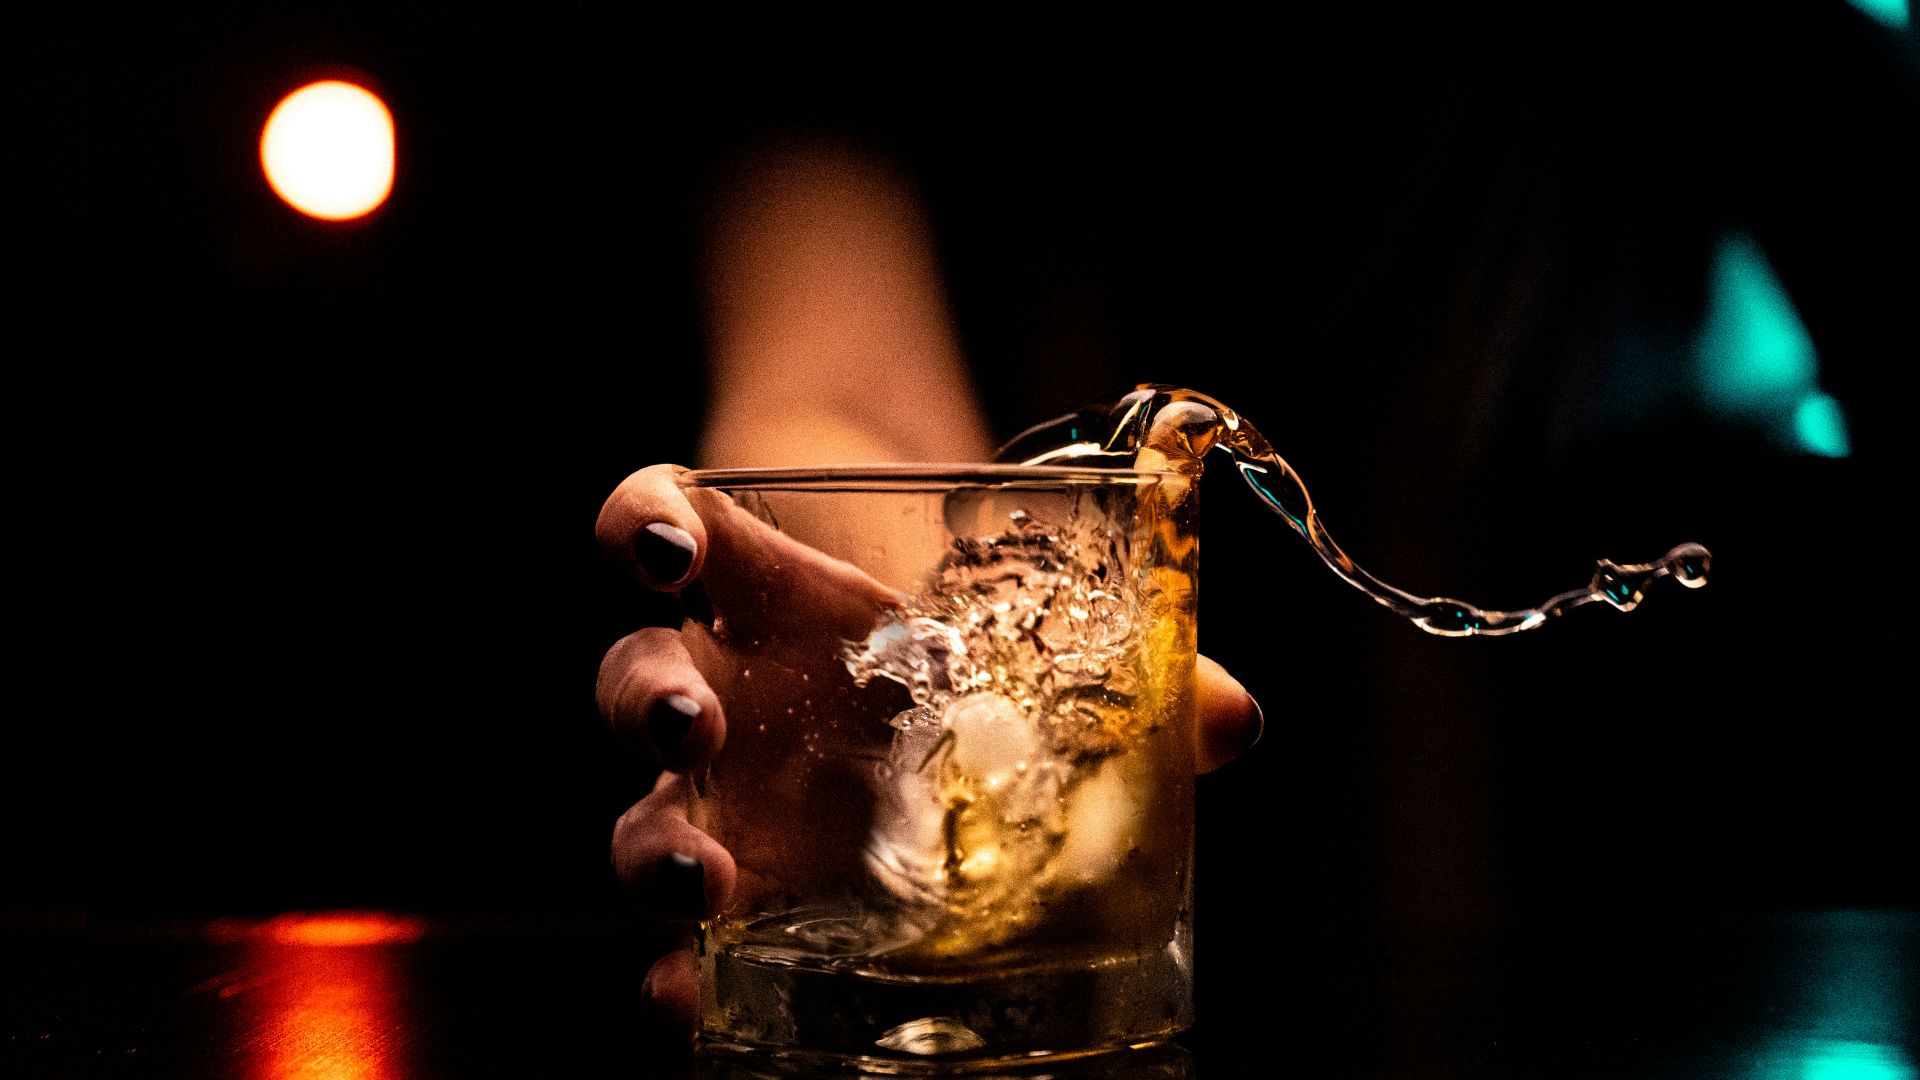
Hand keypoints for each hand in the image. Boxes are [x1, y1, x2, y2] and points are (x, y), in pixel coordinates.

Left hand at [596, 464, 1265, 1038]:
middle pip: (660, 825)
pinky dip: (642, 527)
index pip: (727, 928)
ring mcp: (717, 643)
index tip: (682, 1002)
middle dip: (666, 862)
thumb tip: (1235, 723)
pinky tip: (670, 541)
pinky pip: (640, 527)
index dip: (690, 981)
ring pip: (642, 693)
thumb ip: (1143, 721)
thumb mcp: (1071, 684)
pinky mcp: (708, 538)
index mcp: (817, 826)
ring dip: (653, 711)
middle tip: (706, 878)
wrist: (918, 500)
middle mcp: (744, 756)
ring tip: (697, 720)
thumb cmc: (991, 630)